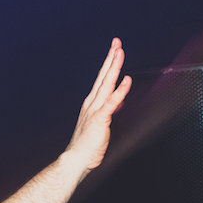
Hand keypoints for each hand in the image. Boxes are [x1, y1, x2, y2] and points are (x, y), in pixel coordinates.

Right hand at [66, 38, 130, 171]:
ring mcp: (95, 109)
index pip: (102, 79)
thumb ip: (110, 110)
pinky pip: (112, 101)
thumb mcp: (102, 123)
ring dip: (114, 67)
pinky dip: (120, 90)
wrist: (76, 159)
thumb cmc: (87, 145)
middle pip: (103, 76)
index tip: (115, 50)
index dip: (109, 64)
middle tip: (116, 42)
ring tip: (119, 52)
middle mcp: (92, 103)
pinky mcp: (100, 118)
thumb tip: (120, 101)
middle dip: (110, 58)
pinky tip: (126, 79)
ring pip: (106, 83)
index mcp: (92, 103)